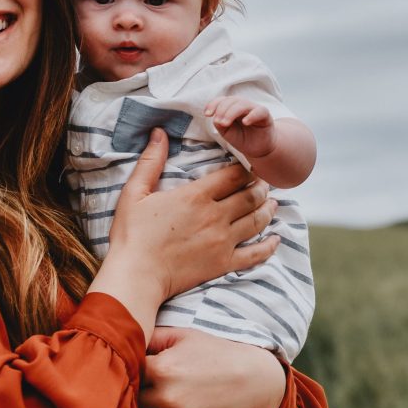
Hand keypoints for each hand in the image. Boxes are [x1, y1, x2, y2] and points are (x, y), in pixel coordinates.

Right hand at [89, 130, 278, 339]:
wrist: (137, 275)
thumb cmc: (132, 234)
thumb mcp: (134, 192)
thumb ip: (150, 161)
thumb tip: (159, 132)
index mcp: (196, 196)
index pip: (233, 175)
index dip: (245, 168)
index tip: (249, 164)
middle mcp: (215, 216)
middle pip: (250, 196)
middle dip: (260, 186)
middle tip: (264, 182)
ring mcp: (223, 241)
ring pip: (257, 220)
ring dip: (268, 209)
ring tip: (273, 203)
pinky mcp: (223, 264)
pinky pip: (255, 254)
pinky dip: (269, 246)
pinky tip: (276, 239)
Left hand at [138, 328, 286, 407]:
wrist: (250, 382)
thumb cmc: (214, 353)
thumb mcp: (183, 336)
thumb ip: (152, 336)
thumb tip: (124, 336)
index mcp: (162, 368)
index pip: (127, 371)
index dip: (127, 368)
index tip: (129, 365)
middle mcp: (166, 397)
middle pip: (131, 397)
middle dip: (131, 390)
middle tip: (134, 384)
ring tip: (145, 401)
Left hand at [205, 96, 275, 158]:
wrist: (257, 149)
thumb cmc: (241, 138)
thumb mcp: (226, 132)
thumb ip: (220, 124)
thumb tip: (215, 118)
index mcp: (232, 107)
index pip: (222, 100)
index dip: (213, 104)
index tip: (207, 114)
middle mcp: (242, 105)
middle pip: (231, 100)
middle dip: (222, 110)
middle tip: (218, 122)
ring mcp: (254, 109)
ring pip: (243, 104)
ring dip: (231, 112)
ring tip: (225, 123)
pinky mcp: (265, 115)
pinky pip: (259, 111)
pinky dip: (251, 115)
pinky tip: (245, 122)